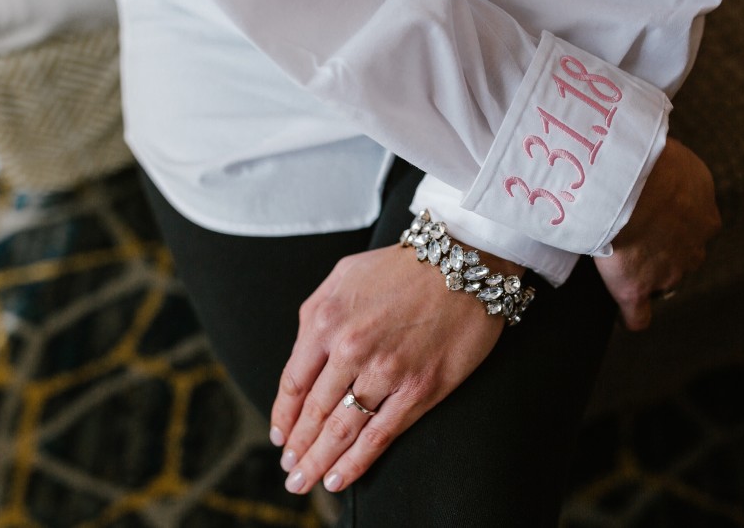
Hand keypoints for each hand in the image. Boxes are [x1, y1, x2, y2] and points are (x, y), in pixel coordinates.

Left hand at [269, 243, 519, 493]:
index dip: (283, 416)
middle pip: (314, 412)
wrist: (465, 261)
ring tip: (304, 482)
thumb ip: (317, 314)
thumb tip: (303, 357)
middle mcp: (350, 348)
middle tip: (289, 470)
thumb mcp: (344, 275)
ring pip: (342, 429)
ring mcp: (386, 371)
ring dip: (319, 461)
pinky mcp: (420, 389)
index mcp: (325, 320)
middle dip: (298, 447)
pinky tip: (340, 478)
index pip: (294, 382)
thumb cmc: (403, 266)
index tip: (279, 437)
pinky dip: (356, 462)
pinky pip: (380, 435)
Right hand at [594, 138, 720, 329]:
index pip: (694, 230)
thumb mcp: (679, 160)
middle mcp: (693, 248)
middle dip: (665, 252)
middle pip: (683, 259)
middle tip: (637, 234)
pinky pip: (638, 315)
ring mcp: (667, 272)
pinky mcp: (636, 288)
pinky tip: (625, 311)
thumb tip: (666, 166)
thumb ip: (679, 174)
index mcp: (705, 217)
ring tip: (622, 258)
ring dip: (649, 274)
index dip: (674, 227)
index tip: (658, 221)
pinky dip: (633, 314)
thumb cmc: (652, 162)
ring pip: (664, 282)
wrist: (633, 183)